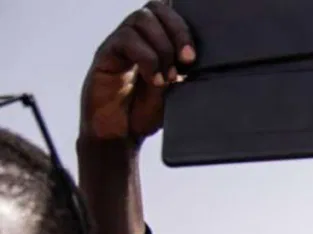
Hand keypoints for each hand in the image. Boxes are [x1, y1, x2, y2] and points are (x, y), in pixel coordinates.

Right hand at [80, 2, 193, 140]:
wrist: (120, 135)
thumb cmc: (145, 112)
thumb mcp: (175, 91)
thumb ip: (184, 71)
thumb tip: (200, 59)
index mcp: (157, 41)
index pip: (170, 13)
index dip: (185, 26)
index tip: (193, 57)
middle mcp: (138, 37)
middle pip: (156, 8)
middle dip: (178, 31)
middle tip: (186, 61)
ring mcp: (120, 43)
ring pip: (142, 19)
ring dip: (162, 47)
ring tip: (167, 77)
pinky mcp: (105, 53)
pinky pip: (126, 39)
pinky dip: (146, 58)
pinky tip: (153, 79)